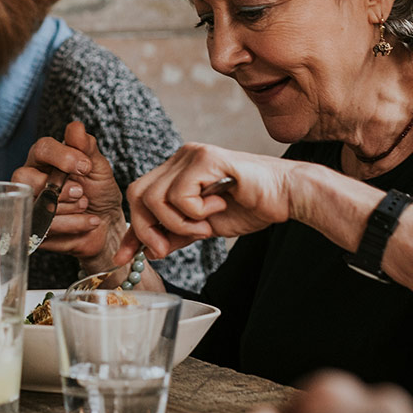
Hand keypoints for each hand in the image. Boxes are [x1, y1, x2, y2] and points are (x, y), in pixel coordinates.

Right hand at [11, 121, 124, 270]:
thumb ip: (86, 148)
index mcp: (45, 159)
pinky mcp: (34, 228)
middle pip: (25, 177)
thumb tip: (76, 127)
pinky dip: (72, 224)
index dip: (61, 156)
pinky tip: (89, 221)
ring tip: (85, 206)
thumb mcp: (98, 168)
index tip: (84, 166)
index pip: (41, 148)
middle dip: (59, 187)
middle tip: (80, 192)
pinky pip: (44, 228)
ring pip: (35, 204)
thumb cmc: (99, 192)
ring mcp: (30, 204)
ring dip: (69, 207)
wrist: (108, 225)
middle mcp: (32, 179)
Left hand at [117, 143, 295, 264]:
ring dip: (178, 223)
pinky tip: (217, 207)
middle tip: (168, 247)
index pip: (138, 197)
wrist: (287, 196)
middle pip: (137, 194)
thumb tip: (147, 251)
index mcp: (177, 171)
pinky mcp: (205, 158)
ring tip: (205, 225)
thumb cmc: (251, 207)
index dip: (131, 230)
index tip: (125, 258)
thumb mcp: (203, 227)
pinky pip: (179, 194)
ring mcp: (191, 155)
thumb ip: (175, 234)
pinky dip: (194, 212)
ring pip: (155, 197)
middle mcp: (180, 158)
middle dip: (148, 229)